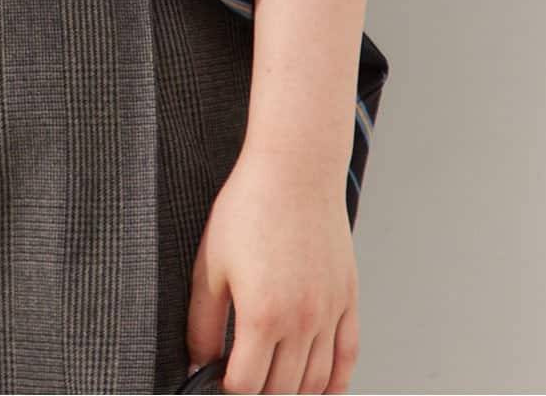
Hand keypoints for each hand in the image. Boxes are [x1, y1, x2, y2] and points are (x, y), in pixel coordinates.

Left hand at [185, 145, 359, 392]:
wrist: (294, 171)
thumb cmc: (250, 207)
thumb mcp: (211, 264)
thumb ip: (202, 321)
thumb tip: (198, 359)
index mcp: (262, 315)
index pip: (246, 385)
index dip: (227, 390)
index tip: (217, 383)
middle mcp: (301, 322)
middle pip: (281, 390)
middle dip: (258, 394)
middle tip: (242, 380)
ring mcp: (329, 314)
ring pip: (315, 382)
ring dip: (293, 392)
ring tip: (272, 385)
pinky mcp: (347, 301)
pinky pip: (347, 358)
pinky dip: (335, 382)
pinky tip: (319, 388)